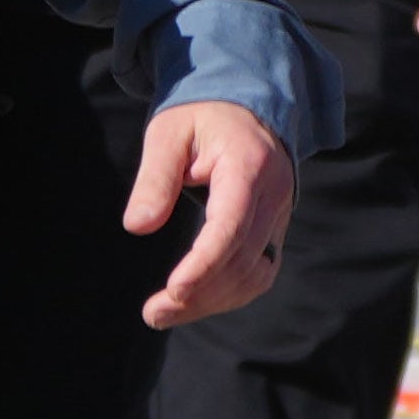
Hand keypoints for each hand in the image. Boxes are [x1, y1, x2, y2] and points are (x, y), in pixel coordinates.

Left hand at [125, 100, 297, 330]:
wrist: (242, 105)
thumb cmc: (198, 117)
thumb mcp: (167, 134)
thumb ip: (154, 179)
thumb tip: (137, 226)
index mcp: (248, 165)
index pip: (231, 225)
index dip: (204, 263)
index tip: (173, 291)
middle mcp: (274, 194)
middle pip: (242, 259)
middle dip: (199, 293)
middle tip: (152, 313)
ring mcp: (281, 214)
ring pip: (255, 274)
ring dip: (213, 300)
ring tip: (164, 313)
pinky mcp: (276, 229)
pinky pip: (260, 272)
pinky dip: (230, 293)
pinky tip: (195, 301)